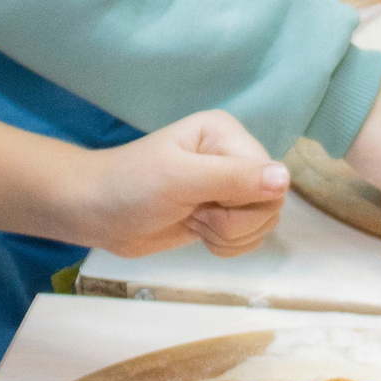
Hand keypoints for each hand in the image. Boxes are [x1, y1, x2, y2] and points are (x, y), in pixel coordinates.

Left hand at [77, 111, 288, 257]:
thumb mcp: (179, 179)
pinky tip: (198, 232)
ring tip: (193, 220)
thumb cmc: (129, 186)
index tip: (203, 201)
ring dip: (228, 235)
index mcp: (227, 135)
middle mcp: (233, 156)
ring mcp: (228, 187)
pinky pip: (249, 237)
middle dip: (234, 222)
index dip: (243, 201)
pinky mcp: (221, 214)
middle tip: (195, 213)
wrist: (94, 212)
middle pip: (271, 204)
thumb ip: (233, 178)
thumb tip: (286, 178)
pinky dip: (227, 245)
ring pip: (263, 224)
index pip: (272, 177)